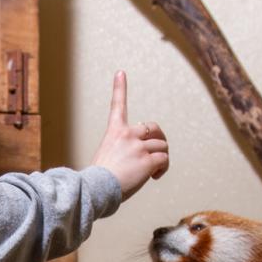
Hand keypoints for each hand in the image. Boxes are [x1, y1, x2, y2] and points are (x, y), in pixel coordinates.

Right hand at [90, 71, 169, 199]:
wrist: (96, 189)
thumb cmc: (98, 180)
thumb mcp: (106, 157)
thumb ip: (123, 151)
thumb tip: (139, 160)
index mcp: (114, 132)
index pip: (118, 106)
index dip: (119, 88)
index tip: (120, 73)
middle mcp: (128, 135)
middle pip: (154, 128)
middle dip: (160, 138)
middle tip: (158, 152)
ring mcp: (138, 146)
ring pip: (162, 147)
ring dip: (161, 159)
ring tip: (153, 172)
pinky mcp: (148, 160)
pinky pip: (164, 159)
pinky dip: (162, 169)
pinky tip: (154, 177)